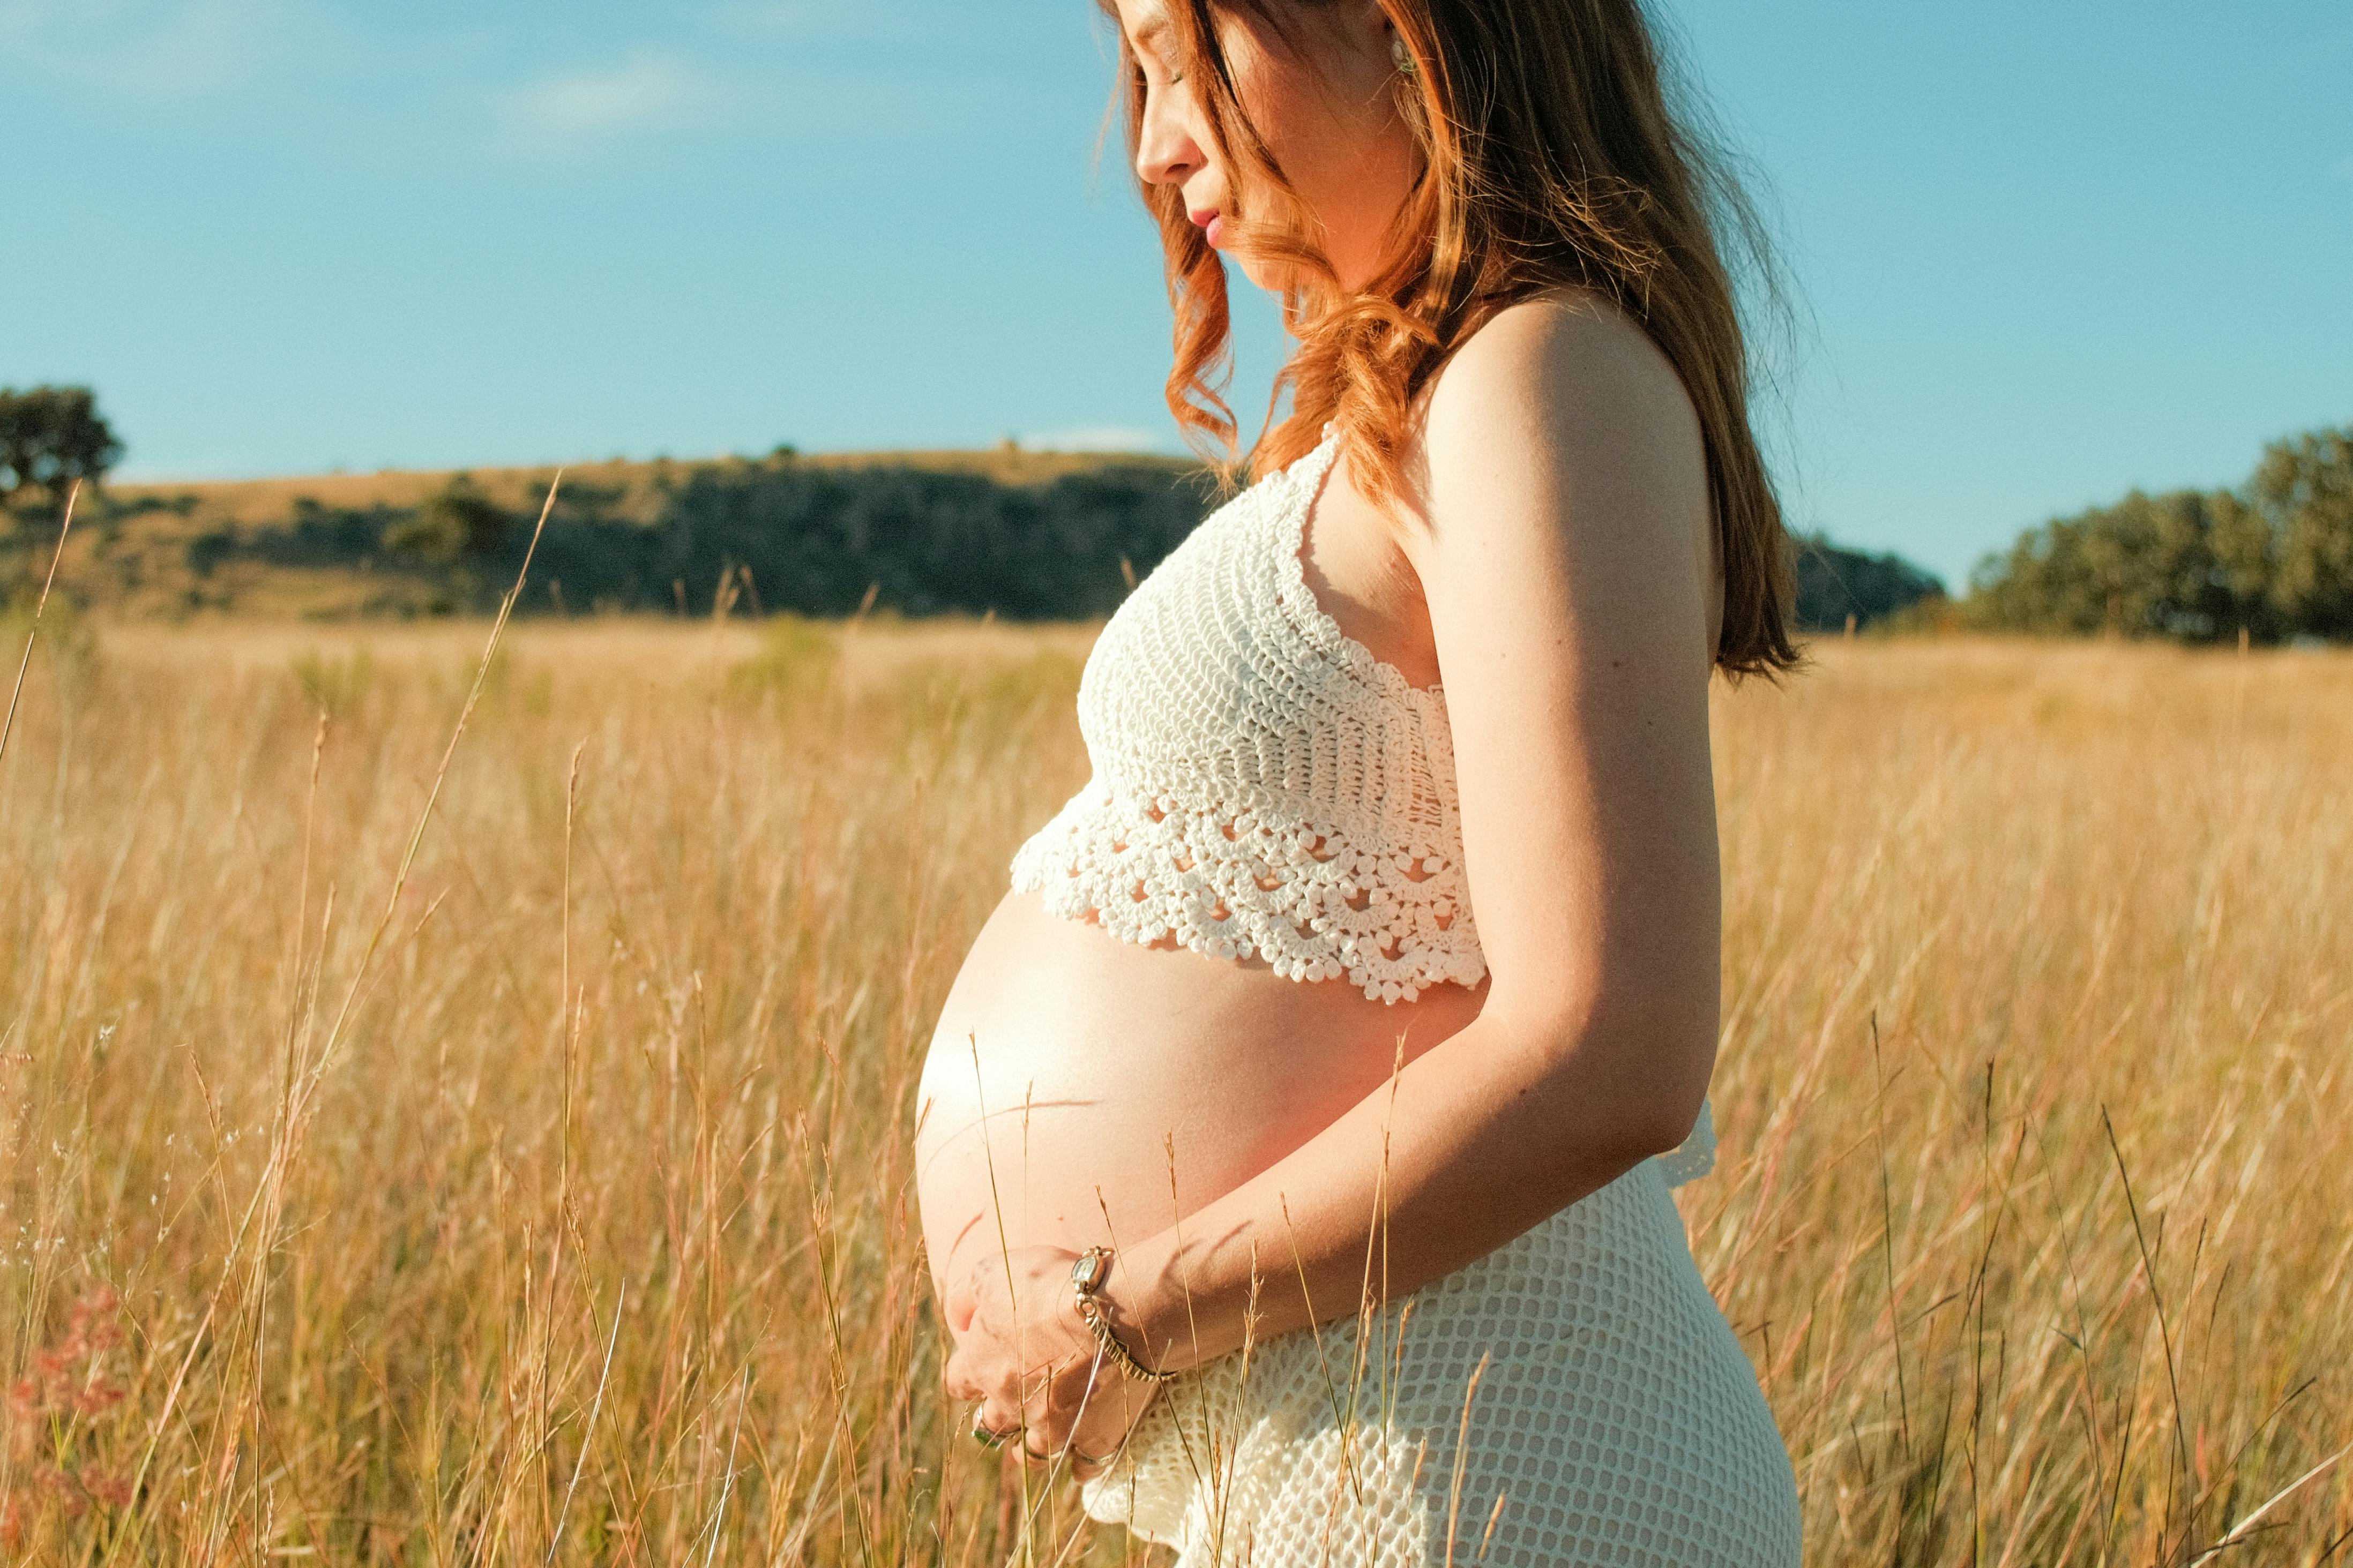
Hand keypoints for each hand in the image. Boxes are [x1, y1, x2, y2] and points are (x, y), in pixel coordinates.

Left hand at [940, 1245, 1160, 1481]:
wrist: (1118, 1312)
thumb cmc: (1054, 1286)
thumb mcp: (994, 1272)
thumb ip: (965, 1296)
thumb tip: (958, 1319)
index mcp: (984, 1367)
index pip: (957, 1382)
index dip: (970, 1371)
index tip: (986, 1358)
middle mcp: (1011, 1406)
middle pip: (991, 1425)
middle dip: (1001, 1412)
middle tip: (1021, 1394)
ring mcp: (1053, 1429)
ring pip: (1031, 1455)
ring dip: (1034, 1443)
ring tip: (1048, 1428)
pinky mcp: (1094, 1439)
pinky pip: (1084, 1466)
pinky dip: (1083, 1459)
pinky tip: (1087, 1445)